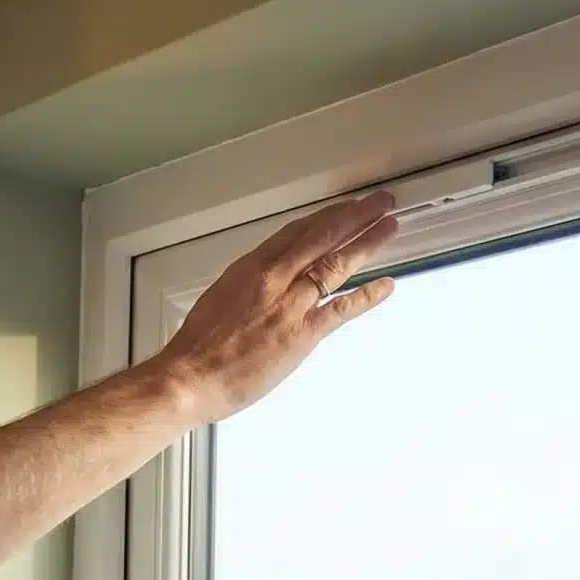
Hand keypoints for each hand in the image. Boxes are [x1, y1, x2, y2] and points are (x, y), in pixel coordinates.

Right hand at [153, 191, 400, 422]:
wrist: (189, 377)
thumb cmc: (198, 346)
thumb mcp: (222, 298)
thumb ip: (251, 286)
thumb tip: (269, 283)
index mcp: (250, 267)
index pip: (296, 231)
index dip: (326, 216)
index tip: (346, 206)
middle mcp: (273, 278)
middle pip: (321, 237)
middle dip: (355, 216)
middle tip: (381, 202)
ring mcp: (289, 304)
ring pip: (335, 264)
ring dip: (366, 243)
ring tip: (389, 227)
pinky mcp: (302, 334)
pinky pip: (341, 309)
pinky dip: (367, 296)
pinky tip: (386, 285)